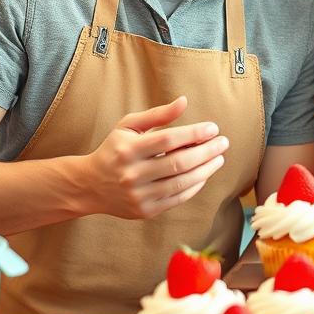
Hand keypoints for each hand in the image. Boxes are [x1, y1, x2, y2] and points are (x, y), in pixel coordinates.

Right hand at [85, 96, 229, 218]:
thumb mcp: (129, 126)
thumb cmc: (115, 149)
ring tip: (219, 158)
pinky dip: (194, 186)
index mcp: (128, 149)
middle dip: (206, 152)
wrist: (90, 185)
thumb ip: (157, 114)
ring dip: (205, 170)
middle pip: (178, 163)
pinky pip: (177, 199)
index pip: (168, 140)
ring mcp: (138, 195)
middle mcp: (132, 173)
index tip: (213, 128)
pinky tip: (204, 174)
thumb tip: (184, 101)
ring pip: (180, 183)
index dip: (194, 133)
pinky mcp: (145, 211)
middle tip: (223, 142)